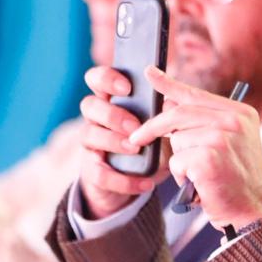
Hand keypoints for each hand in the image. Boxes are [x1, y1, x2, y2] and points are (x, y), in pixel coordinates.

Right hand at [77, 65, 163, 218]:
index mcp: (111, 101)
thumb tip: (172, 103)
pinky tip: (146, 183)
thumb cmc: (148, 146)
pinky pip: (100, 174)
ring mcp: (91, 146)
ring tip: (136, 149)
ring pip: (89, 135)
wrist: (134, 182)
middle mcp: (96, 120)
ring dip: (113, 141)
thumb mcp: (158, 129)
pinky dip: (124, 180)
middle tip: (134, 125)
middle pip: (89, 105)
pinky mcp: (93, 172)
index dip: (107, 78)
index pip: (97, 79)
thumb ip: (163, 116)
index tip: (128, 87)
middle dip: (112, 114)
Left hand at [127, 66, 261, 230]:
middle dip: (153, 128)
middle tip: (136, 139)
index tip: (149, 72)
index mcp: (240, 113)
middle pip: (178, 114)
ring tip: (199, 174)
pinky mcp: (209, 158)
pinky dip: (181, 176)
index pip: (195, 94)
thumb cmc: (235, 180)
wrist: (252, 212)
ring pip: (177, 140)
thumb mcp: (229, 144)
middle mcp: (234, 121)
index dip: (169, 84)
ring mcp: (222, 138)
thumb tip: (168, 104)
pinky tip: (199, 185)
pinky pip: (177, 161)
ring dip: (180, 161)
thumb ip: (205, 123)